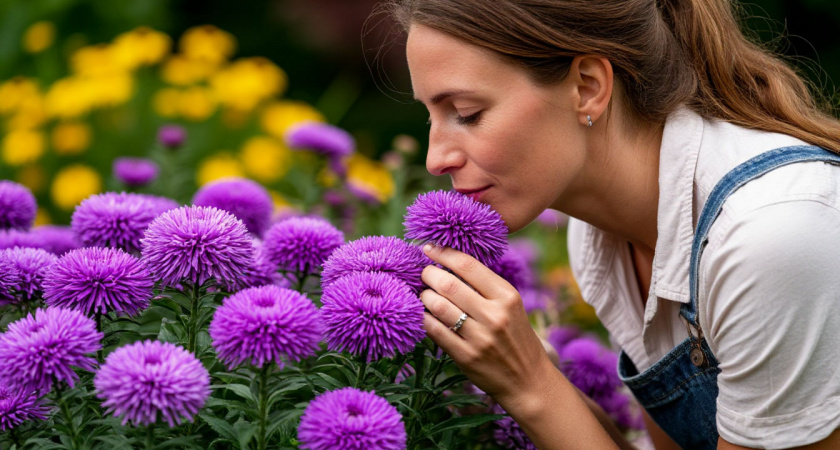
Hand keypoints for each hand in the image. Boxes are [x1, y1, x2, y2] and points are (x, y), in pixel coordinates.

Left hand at [420, 244, 556, 406]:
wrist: (528, 381)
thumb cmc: (516, 337)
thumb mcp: (511, 306)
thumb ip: (486, 286)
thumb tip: (449, 263)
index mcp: (507, 296)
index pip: (468, 266)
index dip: (444, 253)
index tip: (429, 248)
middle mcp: (495, 315)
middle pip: (449, 284)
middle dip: (429, 274)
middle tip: (424, 273)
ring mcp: (480, 337)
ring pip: (438, 306)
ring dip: (424, 296)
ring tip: (424, 294)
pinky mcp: (466, 357)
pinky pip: (435, 331)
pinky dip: (424, 319)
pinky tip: (423, 314)